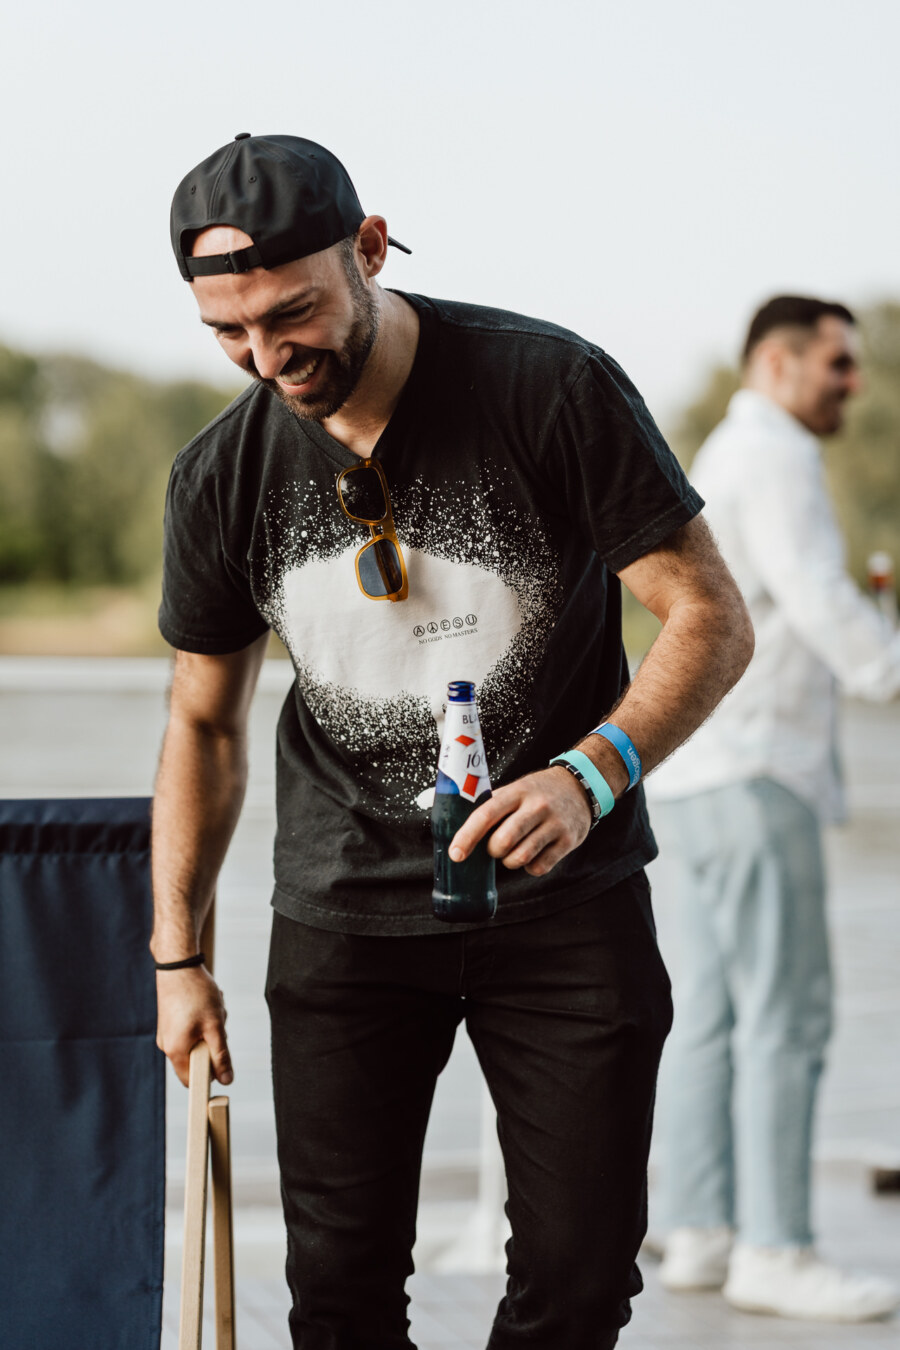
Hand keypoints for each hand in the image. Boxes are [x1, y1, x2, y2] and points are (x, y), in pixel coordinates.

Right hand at [155, 965, 232, 1087]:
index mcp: (175, 1051)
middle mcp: (166, 1045)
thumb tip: (227, 1080)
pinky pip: (190, 1030)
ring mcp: (166, 1033)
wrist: (177, 965)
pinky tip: (204, 1004)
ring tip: (211, 1009)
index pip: (192, 1080)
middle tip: (217, 1022)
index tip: (220, 1054)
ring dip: (209, 1029)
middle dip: (212, 1044)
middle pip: (196, 1058)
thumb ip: (221, 1055)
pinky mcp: (169, 1022)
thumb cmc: (196, 994)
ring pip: (196, 1042)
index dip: (210, 1072)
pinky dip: (202, 1021)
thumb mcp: (215, 1026)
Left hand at [449, 765, 591, 877]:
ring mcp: (554, 824)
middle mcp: (537, 806)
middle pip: (503, 842)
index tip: (456, 854)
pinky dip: (530, 867)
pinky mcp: (568, 841)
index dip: (467, 836)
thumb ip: (490, 806)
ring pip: (520, 858)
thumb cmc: (537, 792)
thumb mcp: (515, 789)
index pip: (486, 814)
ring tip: (515, 850)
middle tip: (496, 846)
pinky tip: (533, 854)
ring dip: (510, 861)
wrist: (580, 786)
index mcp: (517, 792)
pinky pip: (540, 867)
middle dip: (493, 851)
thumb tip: (448, 820)